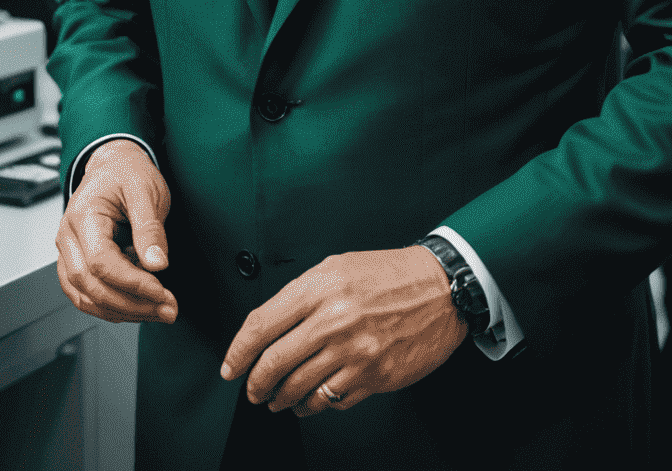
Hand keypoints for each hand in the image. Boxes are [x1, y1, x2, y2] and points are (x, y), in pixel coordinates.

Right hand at [54, 140, 176, 323]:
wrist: (112, 165)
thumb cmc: (126, 173)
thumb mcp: (146, 191)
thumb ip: (150, 228)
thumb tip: (157, 264)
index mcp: (83, 215)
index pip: (101, 262)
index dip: (132, 283)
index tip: (161, 291)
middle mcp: (68, 236)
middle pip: (91, 286)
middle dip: (132, 304)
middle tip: (167, 309)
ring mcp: (68, 252)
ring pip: (86, 298)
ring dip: (123, 311)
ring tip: (157, 310)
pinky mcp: (75, 263)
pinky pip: (86, 295)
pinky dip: (111, 307)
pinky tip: (138, 305)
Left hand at [222, 246, 467, 418]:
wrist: (440, 288)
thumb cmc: (389, 274)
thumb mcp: (338, 267)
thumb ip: (302, 294)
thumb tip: (269, 326)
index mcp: (320, 288)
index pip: (261, 325)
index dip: (238, 351)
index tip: (230, 367)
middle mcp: (334, 321)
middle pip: (274, 363)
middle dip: (256, 383)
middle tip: (253, 389)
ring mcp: (354, 352)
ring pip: (299, 388)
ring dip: (281, 399)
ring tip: (277, 398)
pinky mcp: (373, 377)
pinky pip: (331, 400)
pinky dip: (314, 405)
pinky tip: (310, 400)